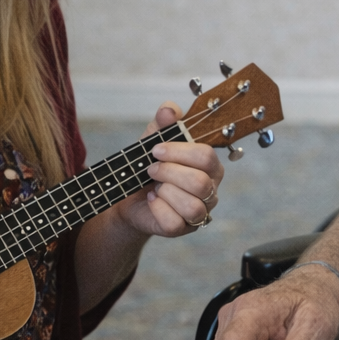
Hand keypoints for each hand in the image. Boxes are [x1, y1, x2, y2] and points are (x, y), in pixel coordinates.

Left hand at [114, 102, 223, 238]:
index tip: (155, 149)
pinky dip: (158, 208)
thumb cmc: (149, 164)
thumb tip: (169, 110)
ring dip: (166, 192)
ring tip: (154, 185)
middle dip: (169, 172)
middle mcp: (210, 189)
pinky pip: (175, 222)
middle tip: (151, 169)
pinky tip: (151, 200)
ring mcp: (199, 212)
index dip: (179, 152)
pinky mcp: (182, 229)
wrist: (128, 194)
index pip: (206, 156)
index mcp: (210, 165)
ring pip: (193, 206)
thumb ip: (164, 122)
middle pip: (200, 182)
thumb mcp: (153, 138)